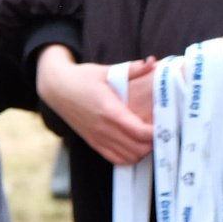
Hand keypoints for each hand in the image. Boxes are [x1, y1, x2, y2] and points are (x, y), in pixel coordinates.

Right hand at [36, 45, 155, 165]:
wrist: (56, 88)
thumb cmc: (82, 78)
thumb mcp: (107, 71)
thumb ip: (133, 69)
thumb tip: (153, 62)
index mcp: (109, 111)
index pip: (140, 132)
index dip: (157, 132)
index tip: (166, 124)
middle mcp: (103, 129)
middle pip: (138, 148)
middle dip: (154, 142)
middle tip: (162, 130)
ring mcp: (98, 138)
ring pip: (129, 157)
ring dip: (143, 151)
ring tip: (149, 137)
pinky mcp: (94, 143)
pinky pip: (117, 159)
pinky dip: (130, 157)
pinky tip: (135, 145)